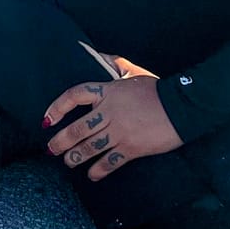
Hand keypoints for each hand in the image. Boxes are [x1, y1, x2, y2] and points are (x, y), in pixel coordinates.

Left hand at [42, 75, 182, 179]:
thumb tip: (96, 54)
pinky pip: (109, 162)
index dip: (57, 107)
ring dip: (75, 157)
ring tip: (69, 162)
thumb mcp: (134, 72)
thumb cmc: (158, 89)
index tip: (47, 119)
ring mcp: (120, 131)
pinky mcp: (132, 148)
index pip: (74, 96)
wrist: (182, 107)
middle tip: (51, 149)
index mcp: (108, 90)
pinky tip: (92, 175)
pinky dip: (98, 170)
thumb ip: (114, 63)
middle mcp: (109, 112)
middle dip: (60, 141)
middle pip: (77, 129)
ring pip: (89, 147)